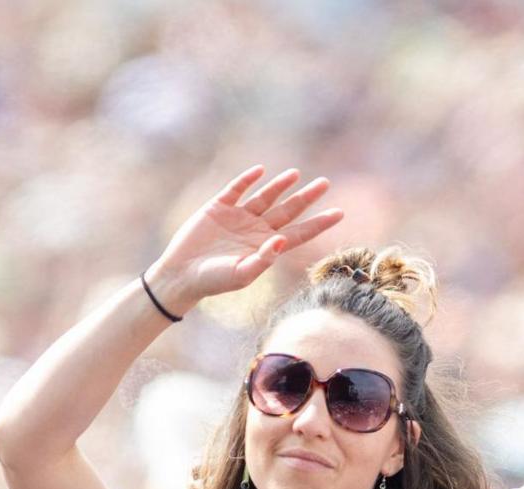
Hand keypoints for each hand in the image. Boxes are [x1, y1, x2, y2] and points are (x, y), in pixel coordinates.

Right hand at [145, 165, 344, 310]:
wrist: (182, 275)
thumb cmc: (214, 281)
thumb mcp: (242, 274)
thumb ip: (263, 259)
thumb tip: (282, 240)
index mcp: (267, 246)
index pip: (300, 233)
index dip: (320, 223)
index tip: (340, 213)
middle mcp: (257, 229)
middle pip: (288, 210)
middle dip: (307, 197)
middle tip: (326, 183)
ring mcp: (239, 216)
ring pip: (266, 196)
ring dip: (280, 185)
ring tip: (296, 174)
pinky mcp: (219, 207)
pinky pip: (236, 189)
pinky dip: (247, 180)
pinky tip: (260, 171)